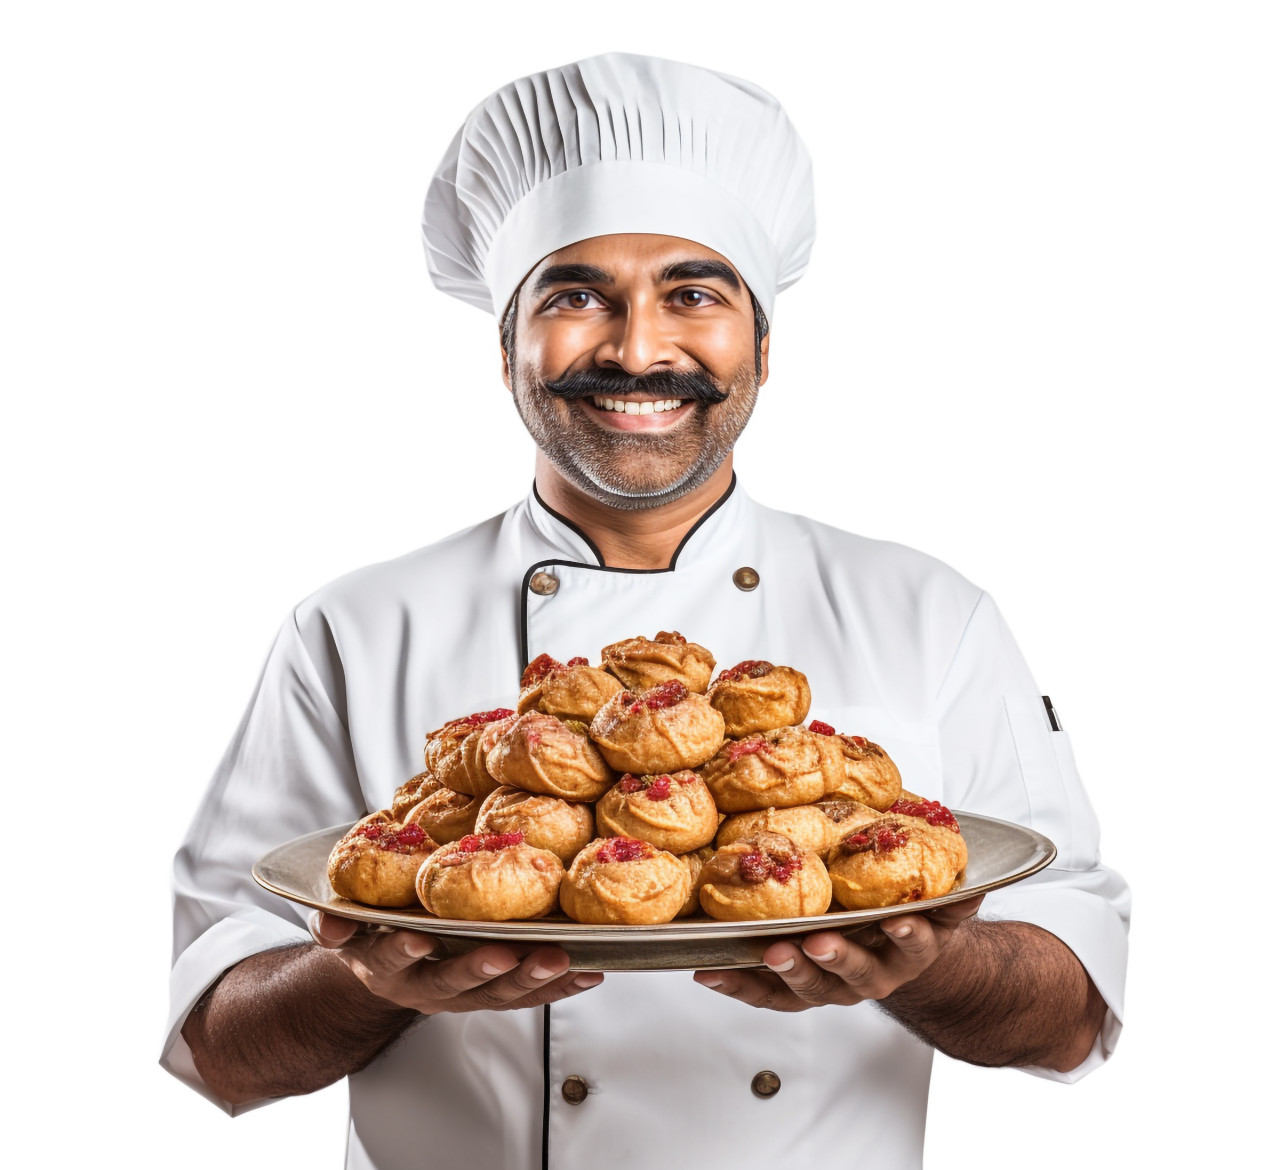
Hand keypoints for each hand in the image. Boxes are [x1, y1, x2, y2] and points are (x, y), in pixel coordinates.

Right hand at [310, 912, 602, 1014]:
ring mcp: (463, 995)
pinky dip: (560, 987)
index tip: (419, 937)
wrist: (386, 970)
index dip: (405, 949)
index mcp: (387, 964)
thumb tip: (326, 920)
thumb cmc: (374, 932)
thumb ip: (336, 923)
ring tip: (561, 960)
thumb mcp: (346, 927)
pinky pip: (530, 997)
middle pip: (455, 984)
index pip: (394, 958)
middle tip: (508, 956)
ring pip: (499, 995)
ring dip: (531, 980)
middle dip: (482, 970)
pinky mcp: (496, 995)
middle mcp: (426, 986)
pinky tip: (589, 973)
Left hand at [691, 895, 983, 1010]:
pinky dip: (739, 985)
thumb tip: (963, 864)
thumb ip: (951, 886)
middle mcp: (872, 974)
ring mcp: (831, 986)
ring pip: (810, 989)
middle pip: (857, 974)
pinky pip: (766, 994)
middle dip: (838, 959)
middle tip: (819, 943)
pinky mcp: (794, 990)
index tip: (901, 918)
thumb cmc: (907, 908)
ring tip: (772, 952)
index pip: (917, 944)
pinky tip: (711, 974)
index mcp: (910, 948)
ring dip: (789, 972)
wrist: (895, 947)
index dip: (910, 934)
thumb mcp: (936, 896)